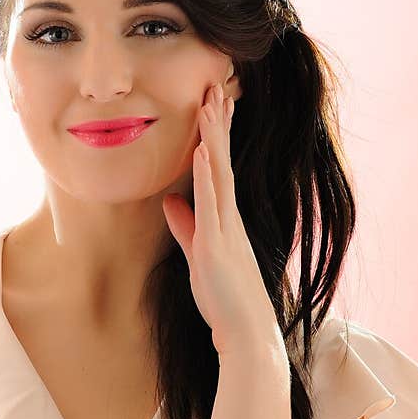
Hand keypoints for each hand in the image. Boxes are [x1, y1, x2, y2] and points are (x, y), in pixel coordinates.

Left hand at [162, 82, 288, 367]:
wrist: (246, 333)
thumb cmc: (223, 298)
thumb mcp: (197, 254)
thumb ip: (185, 226)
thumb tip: (171, 202)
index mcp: (225, 218)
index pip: (218, 167)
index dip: (215, 135)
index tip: (213, 103)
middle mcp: (229, 217)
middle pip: (220, 160)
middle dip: (218, 123)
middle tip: (216, 85)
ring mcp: (225, 229)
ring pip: (218, 172)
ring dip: (213, 137)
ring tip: (211, 103)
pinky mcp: (216, 245)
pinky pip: (212, 202)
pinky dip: (206, 174)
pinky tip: (202, 150)